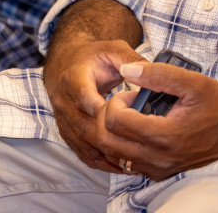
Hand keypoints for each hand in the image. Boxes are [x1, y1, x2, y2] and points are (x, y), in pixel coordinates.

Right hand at [43, 37, 147, 173]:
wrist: (67, 63)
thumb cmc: (94, 56)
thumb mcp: (113, 50)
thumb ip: (131, 59)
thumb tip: (152, 71)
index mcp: (74, 78)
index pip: (83, 96)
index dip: (100, 109)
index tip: (119, 119)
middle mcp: (64, 102)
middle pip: (84, 126)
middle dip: (109, 137)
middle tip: (136, 145)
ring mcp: (64, 120)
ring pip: (83, 144)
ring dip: (107, 154)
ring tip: (134, 162)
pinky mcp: (68, 133)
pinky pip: (82, 153)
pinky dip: (101, 163)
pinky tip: (122, 167)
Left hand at [90, 59, 217, 180]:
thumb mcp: (193, 81)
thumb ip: (158, 74)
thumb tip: (127, 70)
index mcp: (165, 135)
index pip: (116, 122)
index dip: (116, 102)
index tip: (130, 93)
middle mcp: (159, 157)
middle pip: (109, 143)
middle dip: (108, 118)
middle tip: (125, 104)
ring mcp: (159, 168)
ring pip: (115, 156)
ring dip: (113, 134)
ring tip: (130, 115)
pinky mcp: (161, 173)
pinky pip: (128, 165)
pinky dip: (123, 148)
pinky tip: (137, 130)